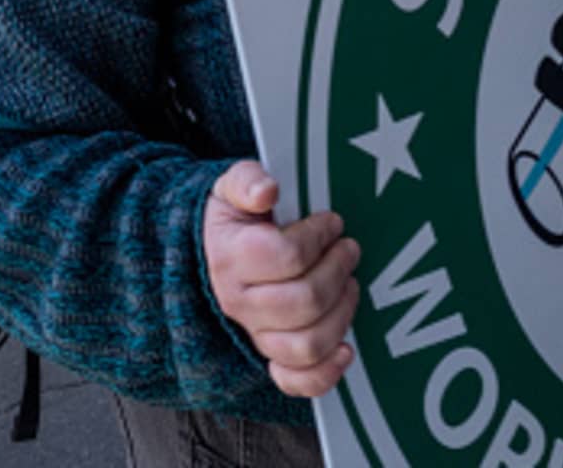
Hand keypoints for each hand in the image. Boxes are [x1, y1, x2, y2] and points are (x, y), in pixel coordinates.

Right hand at [203, 160, 359, 397]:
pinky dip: (325, 373)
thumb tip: (267, 190)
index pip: (285, 256)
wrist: (212, 253)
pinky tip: (346, 350)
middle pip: (303, 301)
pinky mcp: (269, 356)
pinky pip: (295, 380)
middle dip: (337, 270)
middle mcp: (238, 301)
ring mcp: (254, 332)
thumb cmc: (235, 220)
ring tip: (350, 283)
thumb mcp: (231, 188)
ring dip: (341, 312)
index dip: (318, 237)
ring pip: (306, 342)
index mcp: (230, 258)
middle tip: (349, 248)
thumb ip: (247, 181)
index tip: (332, 222)